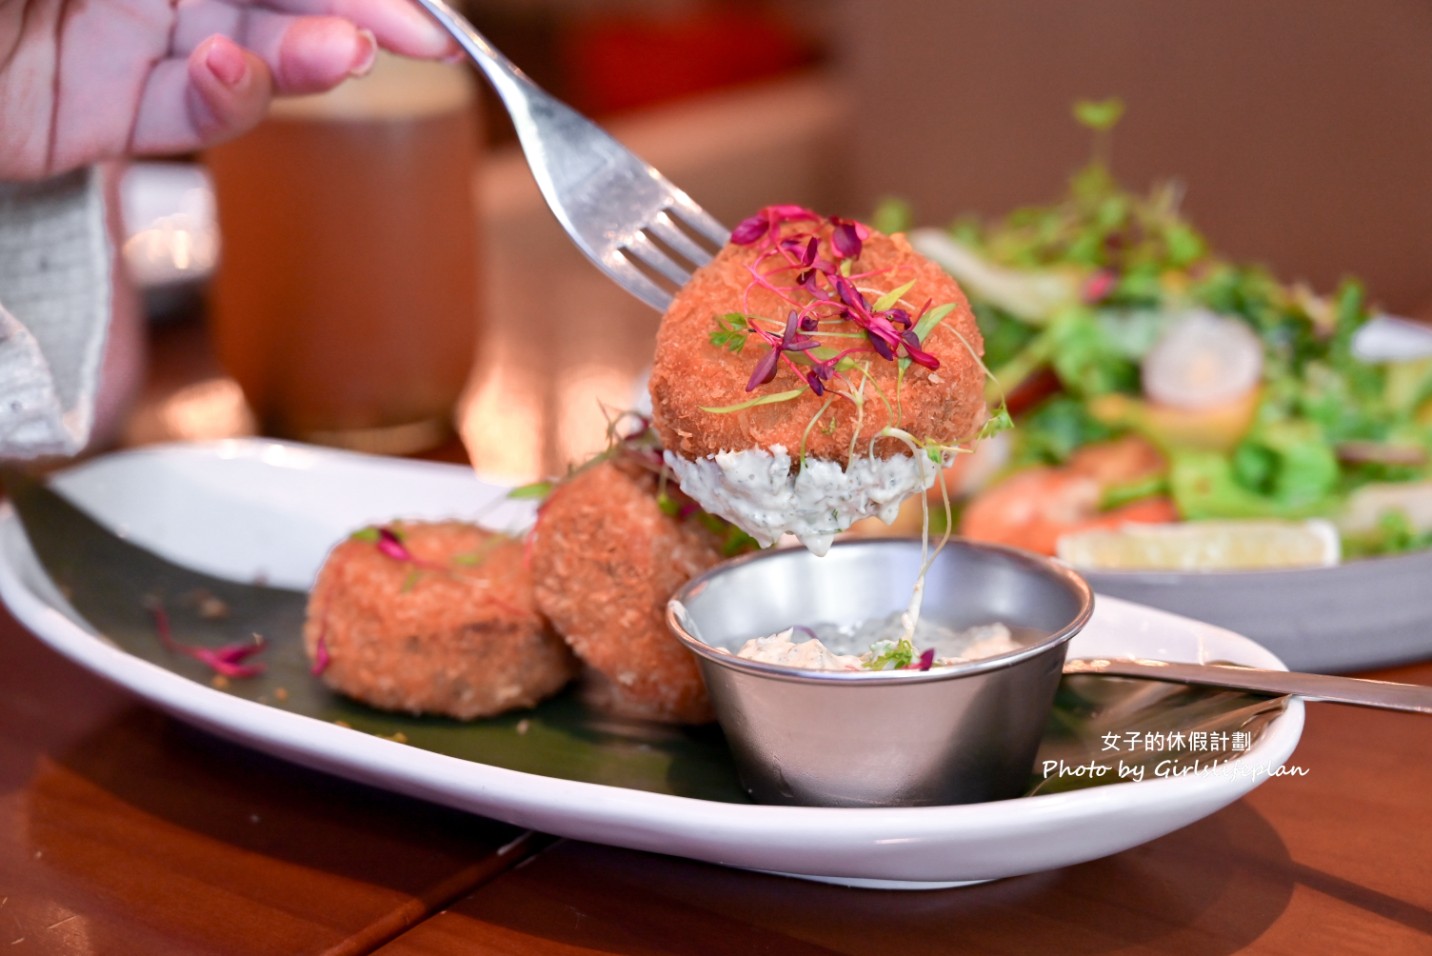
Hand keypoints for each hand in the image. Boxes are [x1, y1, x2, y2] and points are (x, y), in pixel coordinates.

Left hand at [0, 1, 457, 179]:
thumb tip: (254, 16)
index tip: (420, 6)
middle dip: (353, 12)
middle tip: (424, 41)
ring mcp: (113, 47)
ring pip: (243, 55)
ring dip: (304, 60)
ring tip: (343, 55)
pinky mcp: (91, 122)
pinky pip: (183, 119)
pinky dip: (224, 107)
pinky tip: (226, 78)